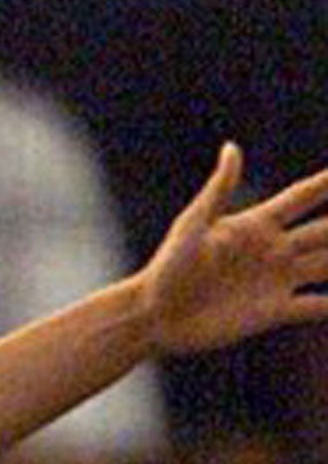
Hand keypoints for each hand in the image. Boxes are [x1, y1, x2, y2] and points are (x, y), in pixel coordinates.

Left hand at [139, 144, 327, 357]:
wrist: (152, 317)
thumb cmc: (166, 268)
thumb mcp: (193, 226)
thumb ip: (219, 190)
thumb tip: (232, 147)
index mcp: (257, 224)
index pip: (305, 196)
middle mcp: (273, 250)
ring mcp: (276, 280)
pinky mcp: (272, 311)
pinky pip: (315, 305)